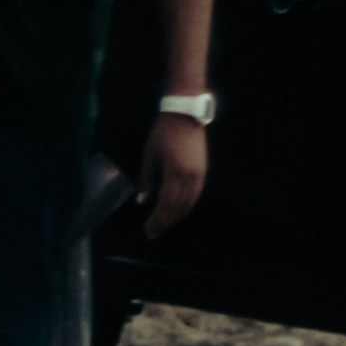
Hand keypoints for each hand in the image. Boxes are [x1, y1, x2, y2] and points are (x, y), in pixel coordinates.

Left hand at [141, 109, 208, 238]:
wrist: (186, 113)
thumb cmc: (163, 132)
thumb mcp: (150, 155)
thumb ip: (147, 179)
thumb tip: (142, 201)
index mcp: (175, 172)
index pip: (165, 204)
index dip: (157, 219)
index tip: (148, 230)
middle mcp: (190, 176)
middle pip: (178, 207)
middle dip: (165, 222)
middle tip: (153, 233)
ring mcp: (199, 173)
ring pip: (189, 203)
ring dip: (176, 217)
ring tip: (164, 225)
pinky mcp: (203, 169)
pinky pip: (196, 194)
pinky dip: (186, 206)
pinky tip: (178, 211)